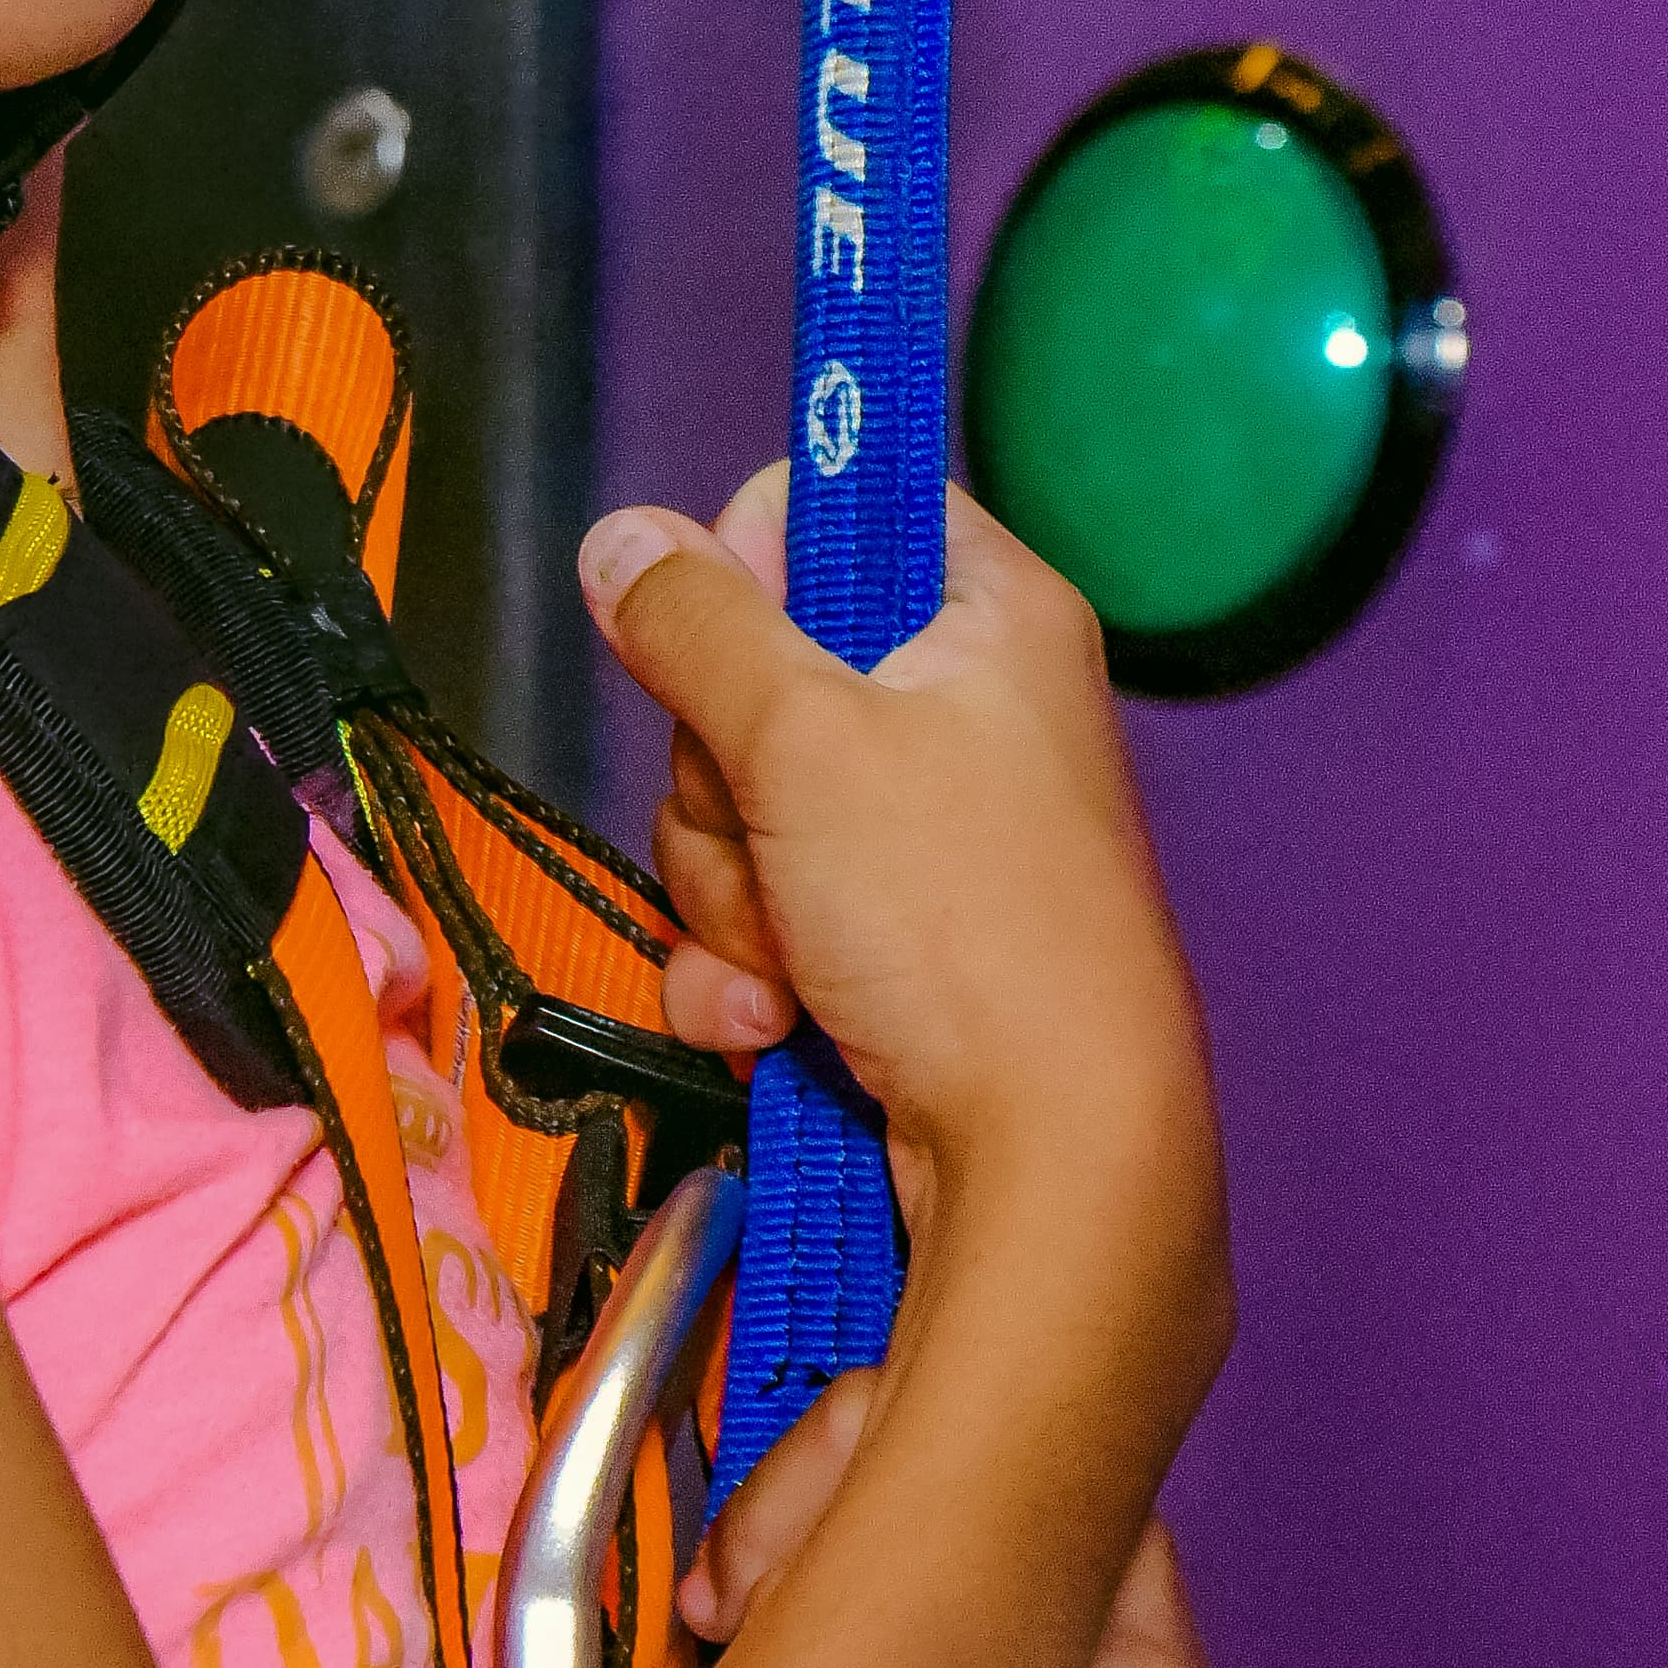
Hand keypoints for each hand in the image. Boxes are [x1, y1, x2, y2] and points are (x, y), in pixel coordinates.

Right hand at [579, 466, 1212, 1217]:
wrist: (1047, 1161)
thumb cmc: (965, 927)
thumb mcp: (806, 741)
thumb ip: (696, 626)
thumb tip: (619, 535)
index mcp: (990, 618)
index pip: (844, 507)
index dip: (760, 566)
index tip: (736, 640)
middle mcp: (960, 712)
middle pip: (753, 673)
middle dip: (722, 782)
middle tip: (776, 840)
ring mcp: (916, 837)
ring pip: (732, 808)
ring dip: (725, 897)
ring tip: (794, 961)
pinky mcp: (877, 942)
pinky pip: (749, 916)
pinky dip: (740, 973)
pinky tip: (774, 1025)